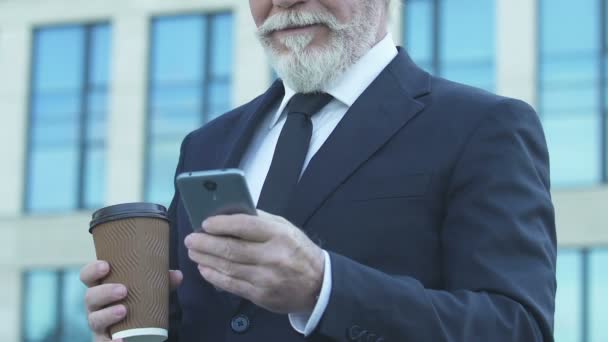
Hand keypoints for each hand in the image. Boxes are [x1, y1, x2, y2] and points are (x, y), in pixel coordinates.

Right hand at [79, 261, 182, 340]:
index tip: (106, 265)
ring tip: (124, 310)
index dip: (92, 270)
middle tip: (123, 290)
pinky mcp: (103, 340)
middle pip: (90, 297)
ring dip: (107, 314)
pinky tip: (120, 341)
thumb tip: (178, 275)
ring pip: (94, 319)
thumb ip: (162, 282)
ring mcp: (97, 323)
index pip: (88, 276)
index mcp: (101, 287)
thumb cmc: (137, 301)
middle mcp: (95, 305)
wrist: (135, 332)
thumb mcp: (148, 290)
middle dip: (104, 292)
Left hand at [185, 210, 324, 313]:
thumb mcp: (285, 228)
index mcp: (280, 234)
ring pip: (228, 267)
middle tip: (191, 238)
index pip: (245, 225)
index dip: (221, 223)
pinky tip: (205, 268)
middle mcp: (273, 256)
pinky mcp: (260, 296)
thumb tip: (228, 213)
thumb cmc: (297, 250)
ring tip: (194, 251)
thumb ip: (259, 220)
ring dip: (206, 259)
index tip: (205, 223)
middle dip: (206, 243)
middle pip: (231, 249)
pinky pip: (231, 285)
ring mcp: (266, 278)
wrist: (318, 284)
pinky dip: (214, 276)